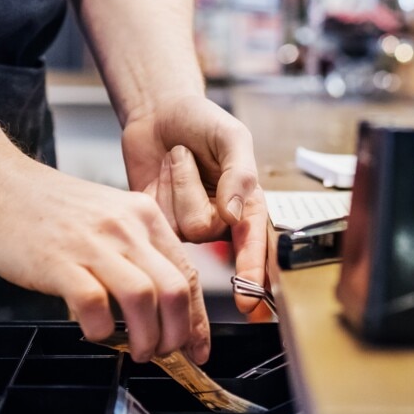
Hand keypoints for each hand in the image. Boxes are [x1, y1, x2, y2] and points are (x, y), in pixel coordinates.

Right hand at [0, 157, 208, 363]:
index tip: (198, 347)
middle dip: (178, 334)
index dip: (197, 319)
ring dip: (147, 338)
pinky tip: (95, 331)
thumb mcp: (106, 217)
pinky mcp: (59, 261)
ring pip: (144, 299)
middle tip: (166, 354)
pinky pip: (94, 305)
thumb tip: (156, 306)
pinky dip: (100, 330)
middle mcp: (125, 227)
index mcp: (143, 215)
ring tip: (138, 351)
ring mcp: (93, 243)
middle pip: (175, 289)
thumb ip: (132, 253)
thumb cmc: (46, 208)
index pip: (187, 273)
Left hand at [121, 95, 268, 313]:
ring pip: (180, 224)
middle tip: (190, 153)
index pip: (255, 246)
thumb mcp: (232, 136)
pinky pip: (158, 219)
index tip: (249, 301)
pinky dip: (160, 186)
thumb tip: (234, 215)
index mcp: (248, 204)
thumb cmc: (202, 121)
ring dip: (176, 181)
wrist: (159, 111)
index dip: (252, 273)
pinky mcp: (161, 223)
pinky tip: (165, 170)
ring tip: (178, 158)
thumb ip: (241, 173)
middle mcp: (221, 221)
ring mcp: (188, 225)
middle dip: (193, 187)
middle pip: (206, 230)